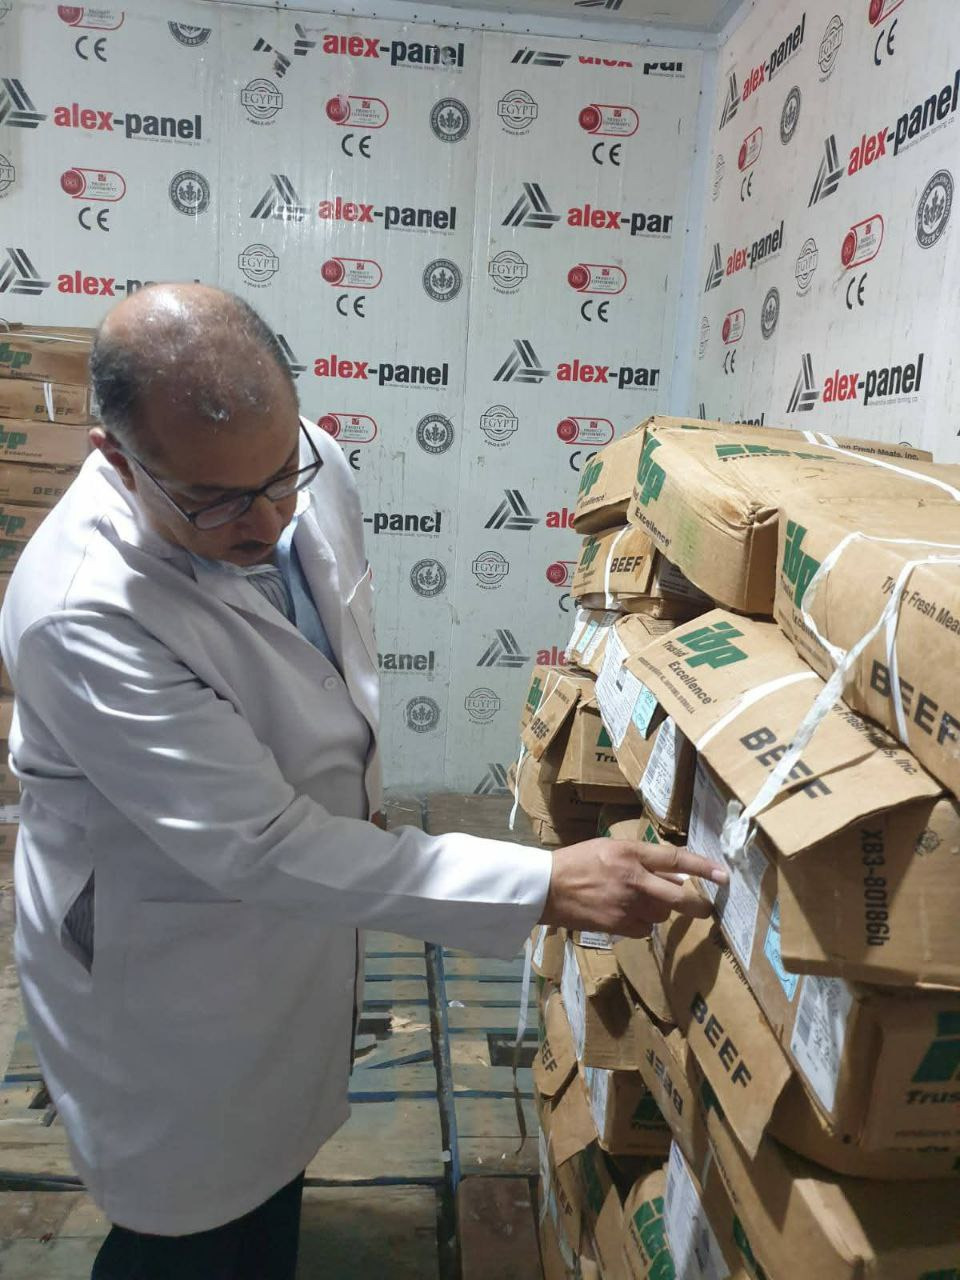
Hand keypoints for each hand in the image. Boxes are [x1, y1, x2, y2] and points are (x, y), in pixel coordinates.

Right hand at [540, 838, 727, 936]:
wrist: (547, 887)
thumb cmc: (577, 862)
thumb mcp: (610, 848)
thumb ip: (642, 859)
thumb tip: (674, 877)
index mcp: (631, 854)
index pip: (676, 860)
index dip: (703, 868)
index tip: (724, 876)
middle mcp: (634, 879)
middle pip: (679, 898)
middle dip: (699, 906)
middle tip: (707, 909)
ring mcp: (626, 905)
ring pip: (662, 915)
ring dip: (660, 910)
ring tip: (641, 901)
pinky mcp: (618, 926)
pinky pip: (645, 929)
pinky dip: (643, 924)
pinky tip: (627, 914)